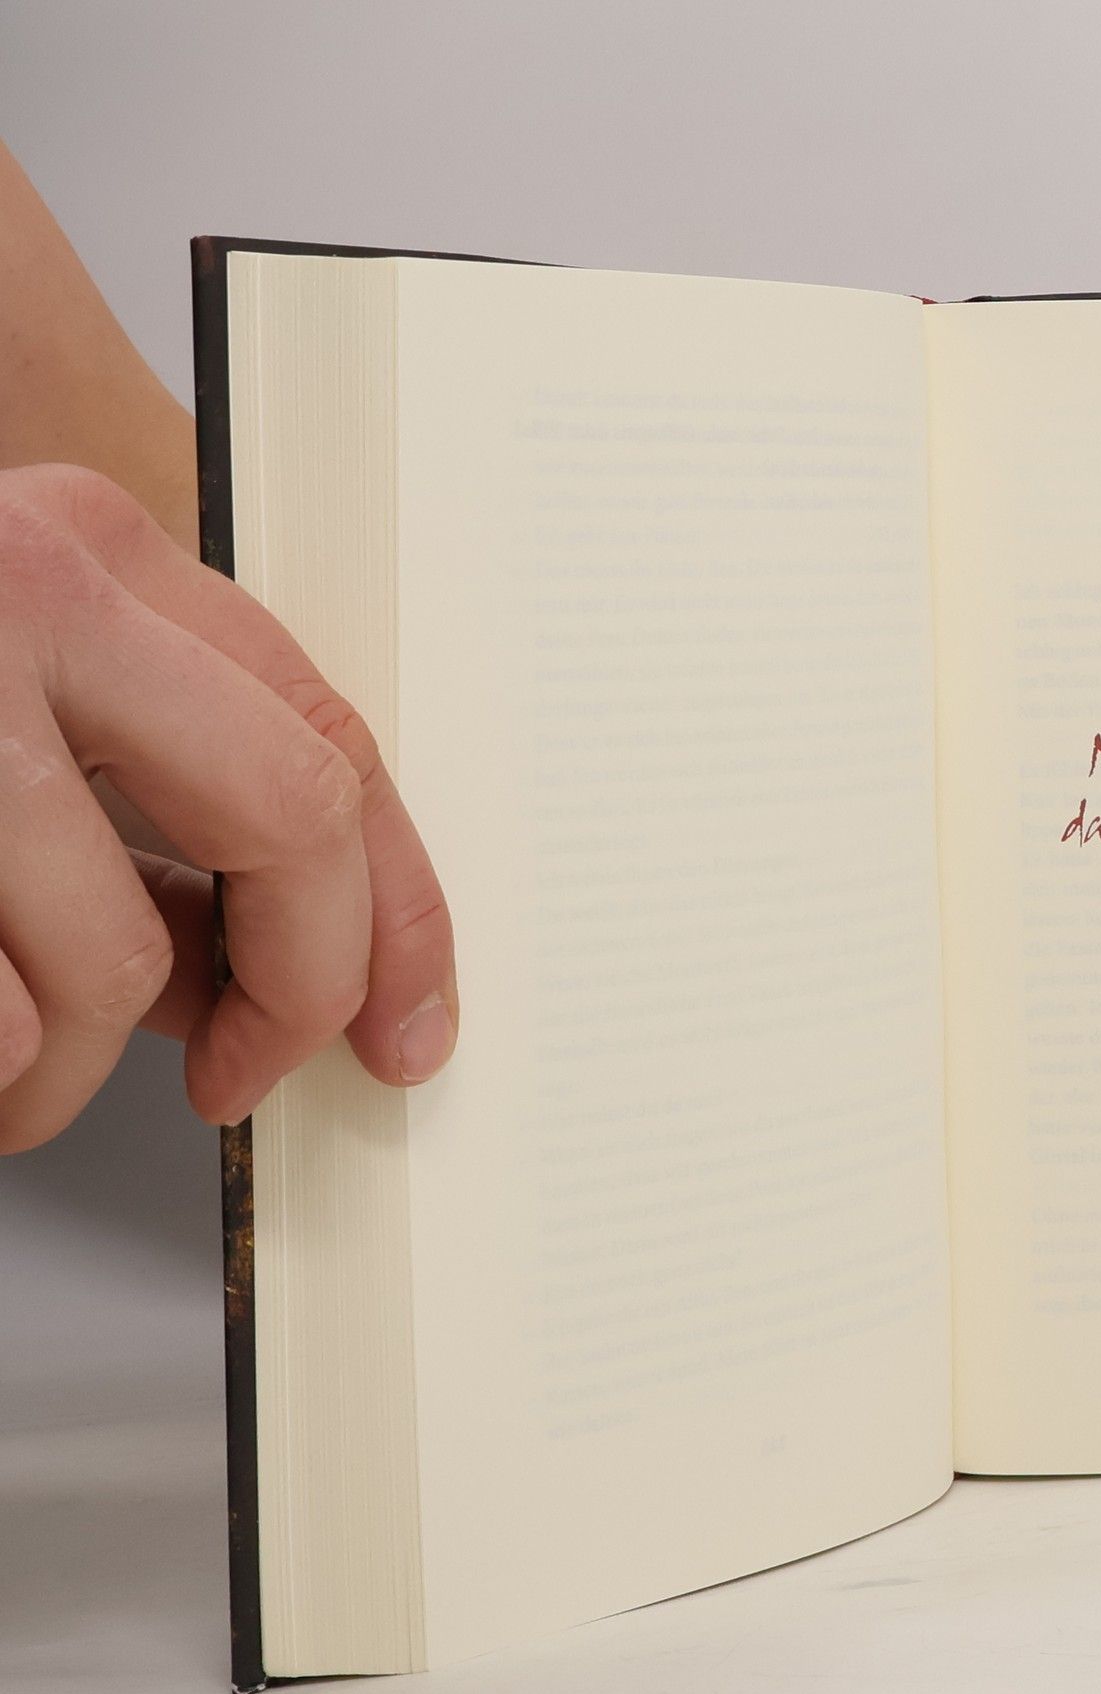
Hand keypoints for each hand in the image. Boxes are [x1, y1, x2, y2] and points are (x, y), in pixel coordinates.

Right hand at [0, 463, 456, 1150]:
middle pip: (289, 821)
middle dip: (296, 986)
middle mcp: (20, 593)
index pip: (333, 740)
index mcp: (87, 557)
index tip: (407, 1018)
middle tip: (243, 1074)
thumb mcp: (15, 711)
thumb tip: (258, 973)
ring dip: (65, 1074)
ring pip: (107, 959)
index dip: (399, 904)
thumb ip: (143, 813)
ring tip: (10, 1074)